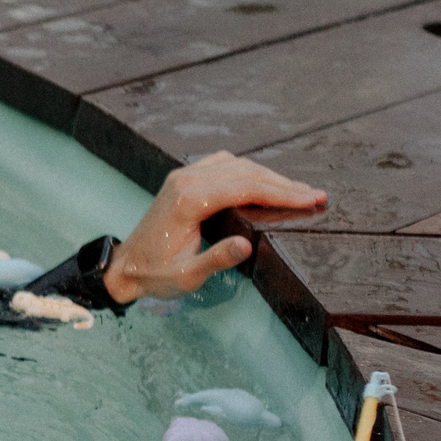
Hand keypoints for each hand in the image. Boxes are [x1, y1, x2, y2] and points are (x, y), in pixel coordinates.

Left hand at [101, 151, 325, 302]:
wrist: (124, 267)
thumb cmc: (154, 275)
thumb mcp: (186, 276)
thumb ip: (215, 260)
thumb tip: (246, 245)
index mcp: (189, 200)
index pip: (247, 188)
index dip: (283, 193)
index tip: (313, 199)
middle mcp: (186, 180)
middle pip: (246, 171)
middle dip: (284, 183)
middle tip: (316, 195)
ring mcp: (183, 176)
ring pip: (236, 165)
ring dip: (268, 175)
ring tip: (298, 191)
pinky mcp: (182, 179)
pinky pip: (222, 165)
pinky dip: (248, 171)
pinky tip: (264, 183)